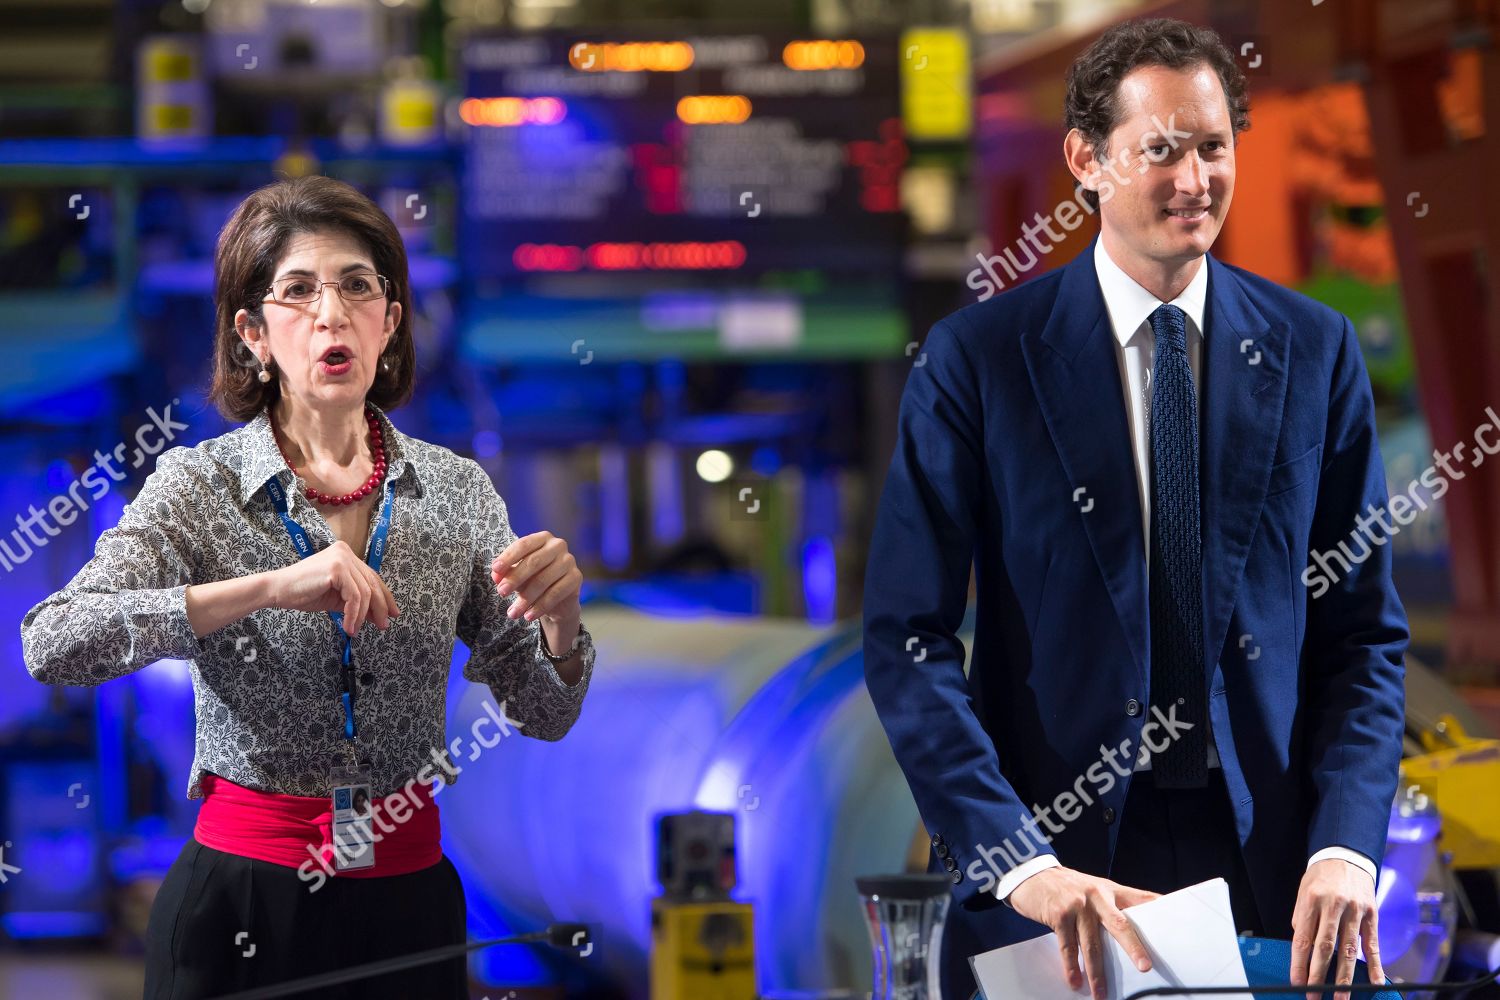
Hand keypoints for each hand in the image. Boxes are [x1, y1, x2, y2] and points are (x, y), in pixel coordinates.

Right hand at [267, 540, 398, 636]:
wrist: (278, 590)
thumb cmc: (304, 593)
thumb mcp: (337, 598)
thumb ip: (357, 602)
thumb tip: (379, 615)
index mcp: (346, 555)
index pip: (372, 577)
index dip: (385, 596)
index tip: (393, 614)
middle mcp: (346, 552)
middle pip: (372, 583)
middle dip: (380, 607)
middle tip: (383, 626)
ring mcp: (342, 558)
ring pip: (364, 593)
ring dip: (363, 616)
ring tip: (355, 630)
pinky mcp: (337, 569)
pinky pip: (354, 597)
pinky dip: (354, 614)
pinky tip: (349, 626)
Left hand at [491, 531, 581, 625]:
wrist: (556, 600)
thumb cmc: (533, 580)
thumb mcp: (517, 575)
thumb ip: (507, 572)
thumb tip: (496, 576)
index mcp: (542, 538)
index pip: (524, 544)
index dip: (508, 557)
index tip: (495, 570)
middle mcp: (558, 545)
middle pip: (534, 561)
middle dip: (515, 578)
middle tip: (501, 592)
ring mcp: (569, 561)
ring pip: (543, 580)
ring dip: (525, 598)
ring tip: (513, 612)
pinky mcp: (576, 577)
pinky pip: (555, 593)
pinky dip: (540, 607)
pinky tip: (528, 616)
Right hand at [1008, 866, 1159, 999]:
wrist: (1033, 875)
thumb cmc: (1067, 887)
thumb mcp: (1094, 889)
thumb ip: (1113, 905)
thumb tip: (1133, 931)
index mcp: (1111, 890)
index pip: (1142, 899)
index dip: (1160, 910)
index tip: (1175, 926)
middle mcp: (1097, 896)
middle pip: (1120, 924)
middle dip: (1133, 947)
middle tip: (1144, 967)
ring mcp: (1078, 905)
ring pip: (1092, 944)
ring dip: (1097, 972)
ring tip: (1101, 993)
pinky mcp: (1059, 915)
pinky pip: (1067, 946)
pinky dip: (1071, 966)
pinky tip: (1075, 980)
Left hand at [1290, 858, 1381, 999]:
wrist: (1346, 855)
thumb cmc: (1321, 877)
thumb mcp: (1303, 891)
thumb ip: (1302, 919)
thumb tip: (1302, 948)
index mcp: (1312, 900)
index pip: (1303, 939)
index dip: (1299, 964)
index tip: (1297, 983)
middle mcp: (1334, 905)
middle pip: (1325, 947)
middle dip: (1319, 975)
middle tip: (1314, 995)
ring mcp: (1356, 911)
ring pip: (1349, 950)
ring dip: (1344, 977)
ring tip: (1341, 996)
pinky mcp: (1372, 914)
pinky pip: (1373, 944)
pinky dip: (1374, 965)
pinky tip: (1374, 982)